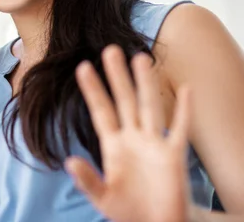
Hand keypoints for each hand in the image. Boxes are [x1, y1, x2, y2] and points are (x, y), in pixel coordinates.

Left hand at [66, 45, 191, 221]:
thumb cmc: (128, 210)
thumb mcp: (102, 197)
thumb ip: (87, 180)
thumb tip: (69, 162)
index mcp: (112, 145)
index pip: (100, 111)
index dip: (92, 89)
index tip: (82, 66)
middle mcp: (132, 138)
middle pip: (123, 100)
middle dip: (117, 76)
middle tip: (110, 49)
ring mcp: (154, 144)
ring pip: (149, 106)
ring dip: (145, 83)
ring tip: (140, 58)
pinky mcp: (174, 155)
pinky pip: (180, 129)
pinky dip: (184, 110)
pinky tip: (186, 89)